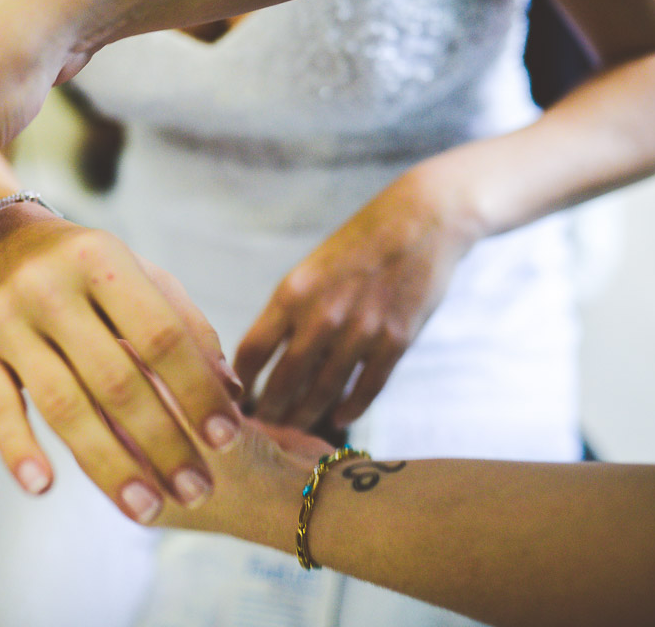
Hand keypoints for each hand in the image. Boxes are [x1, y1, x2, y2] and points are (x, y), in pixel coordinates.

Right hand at [0, 202, 244, 521]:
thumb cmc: (90, 269)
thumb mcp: (143, 276)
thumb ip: (189, 327)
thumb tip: (231, 392)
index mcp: (102, 259)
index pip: (160, 335)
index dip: (197, 390)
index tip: (228, 438)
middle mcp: (48, 286)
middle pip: (114, 380)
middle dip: (163, 443)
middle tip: (197, 490)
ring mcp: (4, 320)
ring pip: (62, 405)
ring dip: (108, 464)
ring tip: (146, 508)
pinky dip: (19, 450)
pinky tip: (46, 488)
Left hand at [235, 166, 471, 429]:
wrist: (421, 221)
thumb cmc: (359, 245)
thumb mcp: (312, 269)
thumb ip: (290, 311)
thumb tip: (266, 359)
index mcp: (293, 292)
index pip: (252, 351)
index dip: (239, 383)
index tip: (233, 400)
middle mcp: (323, 315)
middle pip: (284, 381)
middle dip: (269, 413)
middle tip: (260, 433)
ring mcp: (361, 331)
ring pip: (324, 392)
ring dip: (305, 416)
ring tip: (293, 433)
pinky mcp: (396, 341)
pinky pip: (367, 388)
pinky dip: (350, 409)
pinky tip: (338, 419)